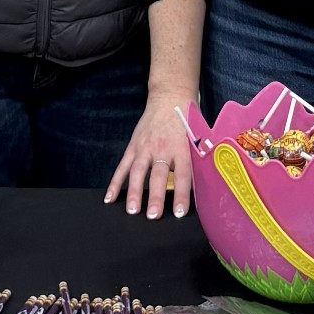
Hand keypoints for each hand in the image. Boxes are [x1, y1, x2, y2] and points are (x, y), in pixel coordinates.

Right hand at [106, 98, 193, 219]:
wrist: (170, 98)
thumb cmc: (188, 122)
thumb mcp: (197, 139)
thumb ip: (196, 161)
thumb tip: (203, 188)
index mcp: (181, 148)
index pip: (182, 175)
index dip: (182, 195)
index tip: (180, 212)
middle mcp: (162, 148)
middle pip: (158, 175)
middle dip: (155, 197)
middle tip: (153, 216)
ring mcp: (145, 147)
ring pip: (138, 172)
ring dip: (134, 192)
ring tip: (132, 211)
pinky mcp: (134, 146)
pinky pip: (123, 166)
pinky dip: (115, 182)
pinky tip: (110, 198)